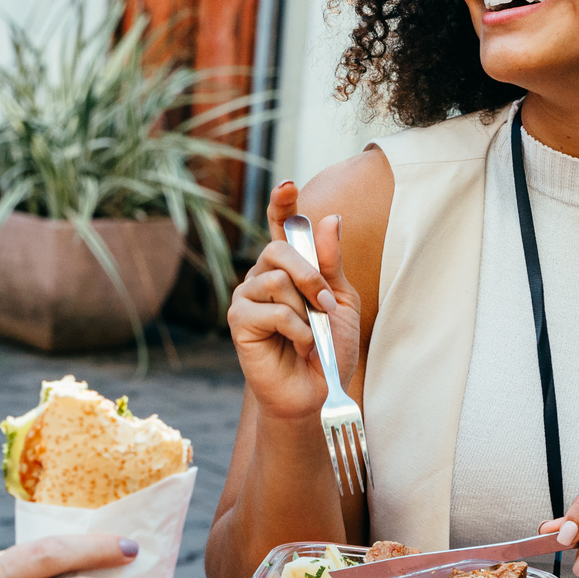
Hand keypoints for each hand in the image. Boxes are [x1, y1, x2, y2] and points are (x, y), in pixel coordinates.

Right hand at [227, 180, 361, 421]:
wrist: (318, 391)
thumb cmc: (328, 348)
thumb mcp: (340, 300)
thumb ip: (330, 263)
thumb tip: (328, 218)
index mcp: (287, 268)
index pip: (280, 227)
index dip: (281, 204)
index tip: (289, 186)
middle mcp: (261, 277)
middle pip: (279, 248)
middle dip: (310, 273)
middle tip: (326, 302)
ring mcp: (247, 298)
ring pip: (276, 279)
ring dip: (306, 308)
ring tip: (314, 333)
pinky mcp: (238, 322)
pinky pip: (273, 309)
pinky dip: (297, 329)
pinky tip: (300, 347)